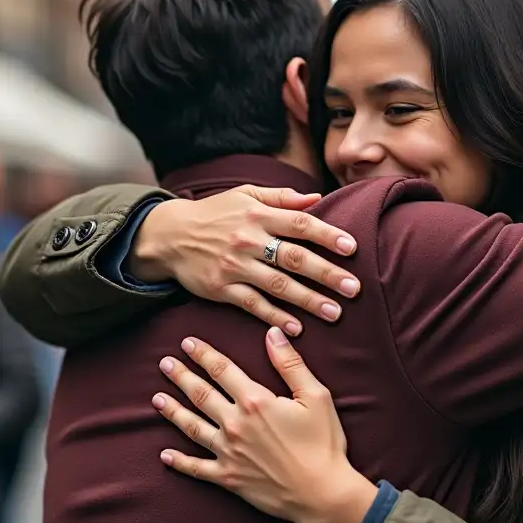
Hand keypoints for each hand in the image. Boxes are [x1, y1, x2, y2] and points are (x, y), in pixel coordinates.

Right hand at [130, 185, 360, 336]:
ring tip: (334, 312)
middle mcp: (248, 240)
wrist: (169, 235)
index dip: (327, 235)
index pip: (299, 224)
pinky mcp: (222, 289)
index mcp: (258, 215)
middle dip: (326, 274)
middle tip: (353, 288)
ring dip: (308, 300)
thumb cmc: (215, 213)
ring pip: (277, 285)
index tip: (351, 248)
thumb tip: (317, 197)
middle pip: (293, 258)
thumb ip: (281, 198)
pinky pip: (253, 305)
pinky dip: (275, 316)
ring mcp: (235, 266)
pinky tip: (296, 327)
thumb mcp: (245, 195)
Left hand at [153, 328, 377, 522]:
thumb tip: (272, 334)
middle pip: (200, 394)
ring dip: (172, 411)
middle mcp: (234, 424)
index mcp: (255, 401)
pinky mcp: (227, 478)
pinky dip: (178, 461)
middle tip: (165, 364)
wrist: (321, 493)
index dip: (203, 354)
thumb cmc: (322, 444)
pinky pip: (196, 468)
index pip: (222, 370)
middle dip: (181, 376)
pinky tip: (164, 455)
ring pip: (191, 426)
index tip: (187, 343)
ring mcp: (227, 452)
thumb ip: (290, 364)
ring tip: (157, 398)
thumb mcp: (315, 396)